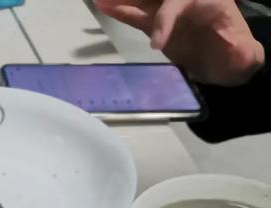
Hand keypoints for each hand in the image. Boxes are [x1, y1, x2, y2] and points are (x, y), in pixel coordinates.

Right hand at [94, 0, 264, 85]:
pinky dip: (121, 11)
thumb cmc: (237, 55)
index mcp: (208, 2)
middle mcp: (186, 2)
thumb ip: (244, 53)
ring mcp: (170, 12)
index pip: (181, 2)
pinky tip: (103, 6)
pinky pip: (137, 16)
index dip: (166, 19)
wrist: (229, 62)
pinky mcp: (157, 25)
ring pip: (144, 2)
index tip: (156, 43)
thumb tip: (239, 52)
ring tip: (100, 1)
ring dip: (123, 1)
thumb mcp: (245, 55)